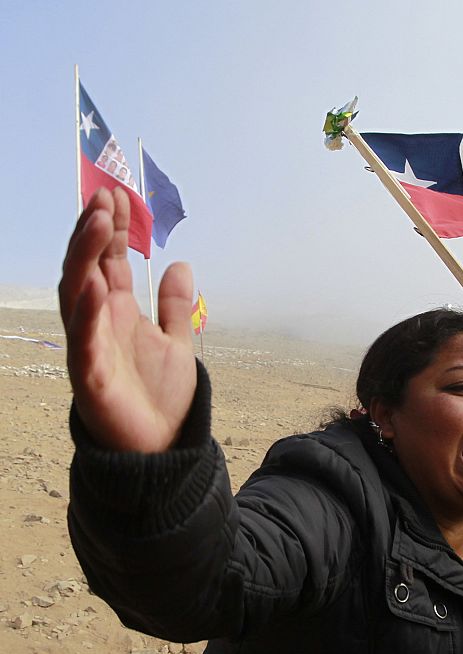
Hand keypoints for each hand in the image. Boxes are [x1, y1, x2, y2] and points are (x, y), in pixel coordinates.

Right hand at [59, 187, 196, 451]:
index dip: (112, 229)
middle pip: (87, 268)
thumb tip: (181, 263)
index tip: (119, 195)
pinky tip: (93, 285)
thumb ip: (174, 305)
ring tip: (97, 223)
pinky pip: (84, 342)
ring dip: (85, 258)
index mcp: (118, 313)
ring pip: (77, 296)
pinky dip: (87, 314)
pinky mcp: (91, 377)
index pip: (109, 261)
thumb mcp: (177, 340)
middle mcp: (99, 324)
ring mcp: (91, 348)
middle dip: (93, 232)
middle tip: (104, 198)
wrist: (161, 445)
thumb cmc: (161, 395)